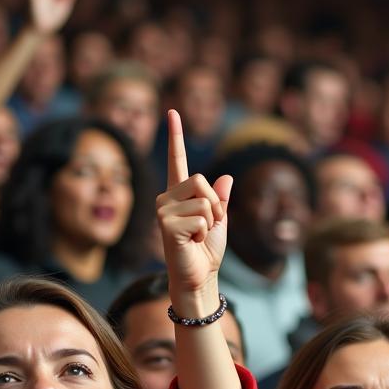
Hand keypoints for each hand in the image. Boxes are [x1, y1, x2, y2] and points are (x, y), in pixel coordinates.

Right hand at [156, 109, 232, 315]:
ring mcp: (163, 210)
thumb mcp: (219, 220)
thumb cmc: (206, 251)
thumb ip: (220, 199)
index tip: (172, 112)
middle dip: (215, 205)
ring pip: (204, 200)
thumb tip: (225, 177)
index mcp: (179, 195)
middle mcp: (166, 198)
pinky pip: (201, 217)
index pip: (178, 160)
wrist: (200, 276)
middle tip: (207, 226)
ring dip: (210, 221)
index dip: (175, 136)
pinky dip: (204, 232)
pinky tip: (192, 242)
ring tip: (198, 236)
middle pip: (201, 181)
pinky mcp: (165, 224)